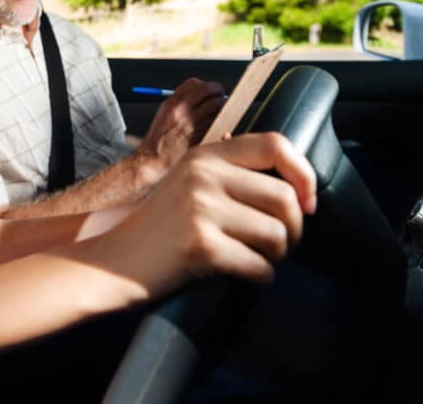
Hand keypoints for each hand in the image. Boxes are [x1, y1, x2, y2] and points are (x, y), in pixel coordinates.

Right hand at [111, 133, 316, 301]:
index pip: (274, 144)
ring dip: (277, 255)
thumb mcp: (188, 181)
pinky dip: (261, 277)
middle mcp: (204, 176)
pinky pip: (259, 266)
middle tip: (280, 244)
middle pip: (285, 198)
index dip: (303, 173)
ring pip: (277, 234)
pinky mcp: (201, 246)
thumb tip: (294, 183)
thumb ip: (229, 172)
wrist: (113, 261)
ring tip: (258, 258)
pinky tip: (245, 275)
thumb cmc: (158, 228)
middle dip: (294, 229)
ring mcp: (201, 209)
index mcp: (205, 155)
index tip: (308, 201)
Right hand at [137, 77, 225, 171]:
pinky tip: (218, 123)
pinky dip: (221, 120)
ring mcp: (192, 122)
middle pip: (207, 90)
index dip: (206, 85)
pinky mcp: (201, 135)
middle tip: (221, 97)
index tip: (211, 90)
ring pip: (216, 105)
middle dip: (218, 92)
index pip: (194, 83)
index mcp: (171, 103)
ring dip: (222, 106)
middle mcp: (181, 110)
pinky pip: (218, 121)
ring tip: (220, 111)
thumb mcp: (163, 114)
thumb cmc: (159, 139)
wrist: (154, 160)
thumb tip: (200, 95)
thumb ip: (179, 102)